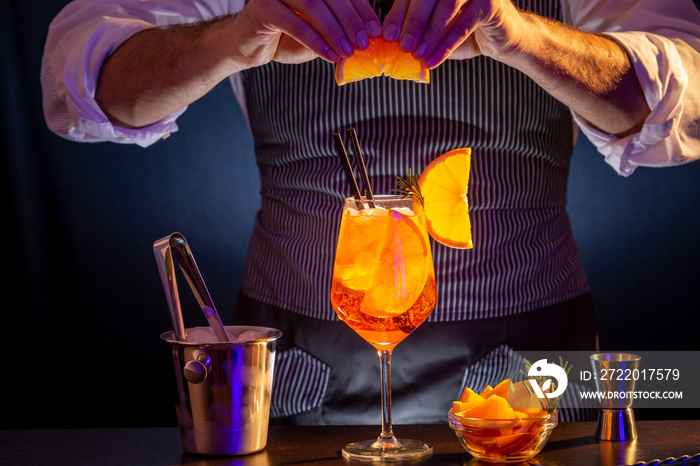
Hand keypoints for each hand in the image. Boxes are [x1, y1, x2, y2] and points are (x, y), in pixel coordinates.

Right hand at [233, 0, 381, 66]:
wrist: (246, 45)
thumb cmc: (285, 36)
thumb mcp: (317, 31)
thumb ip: (339, 30)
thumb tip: (369, 37)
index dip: (360, 10)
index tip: (375, 31)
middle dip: (350, 20)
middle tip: (364, 42)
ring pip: (312, 5)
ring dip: (334, 30)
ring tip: (348, 51)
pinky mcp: (263, 7)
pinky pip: (295, 24)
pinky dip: (315, 41)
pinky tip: (330, 56)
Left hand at [381, 0, 524, 67]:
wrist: (501, 39)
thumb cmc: (464, 33)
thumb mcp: (435, 33)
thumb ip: (416, 33)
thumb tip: (390, 42)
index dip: (398, 14)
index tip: (387, 35)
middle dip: (413, 22)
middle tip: (401, 45)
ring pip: (447, 6)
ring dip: (429, 33)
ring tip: (417, 55)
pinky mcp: (490, 3)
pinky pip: (464, 24)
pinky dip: (446, 44)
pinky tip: (433, 60)